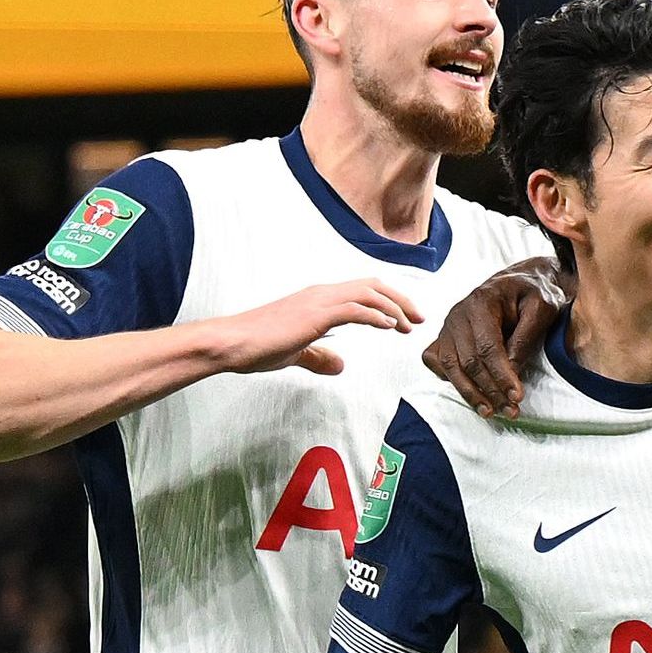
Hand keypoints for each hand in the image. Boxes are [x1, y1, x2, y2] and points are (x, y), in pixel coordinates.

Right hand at [201, 279, 426, 380]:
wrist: (231, 342)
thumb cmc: (257, 346)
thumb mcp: (295, 353)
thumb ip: (318, 357)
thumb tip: (339, 366)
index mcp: (317, 298)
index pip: (361, 290)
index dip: (388, 300)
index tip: (406, 317)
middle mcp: (321, 293)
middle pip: (372, 286)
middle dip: (401, 299)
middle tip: (420, 318)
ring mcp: (318, 301)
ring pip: (368, 293)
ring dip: (394, 307)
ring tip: (410, 324)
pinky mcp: (314, 315)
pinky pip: (354, 309)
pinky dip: (376, 315)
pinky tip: (390, 326)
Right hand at [426, 267, 561, 417]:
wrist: (523, 280)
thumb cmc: (534, 292)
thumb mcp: (541, 308)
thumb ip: (525, 338)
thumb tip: (511, 372)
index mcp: (481, 301)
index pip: (488, 347)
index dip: (502, 376)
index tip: (517, 397)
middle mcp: (458, 313)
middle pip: (469, 361)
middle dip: (490, 390)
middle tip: (511, 410)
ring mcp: (449, 325)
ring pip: (451, 366)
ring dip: (470, 393)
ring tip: (490, 412)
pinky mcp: (445, 336)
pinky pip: (437, 362)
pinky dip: (449, 379)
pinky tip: (470, 393)